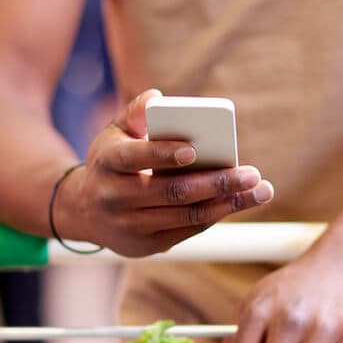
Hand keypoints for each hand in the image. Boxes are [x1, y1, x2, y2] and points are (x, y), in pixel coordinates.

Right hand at [55, 89, 273, 256]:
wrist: (83, 210)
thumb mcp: (114, 134)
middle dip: (217, 182)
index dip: (163, 154)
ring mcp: (130, 226)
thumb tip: (158, 97)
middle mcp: (115, 198)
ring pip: (186, 215)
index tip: (194, 149)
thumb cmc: (110, 163)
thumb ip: (135, 113)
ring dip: (227, 204)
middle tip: (252, 173)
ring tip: (259, 191)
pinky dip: (215, 215)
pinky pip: (187, 230)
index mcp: (107, 163)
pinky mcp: (145, 245)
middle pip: (172, 192)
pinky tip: (238, 202)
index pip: (135, 157)